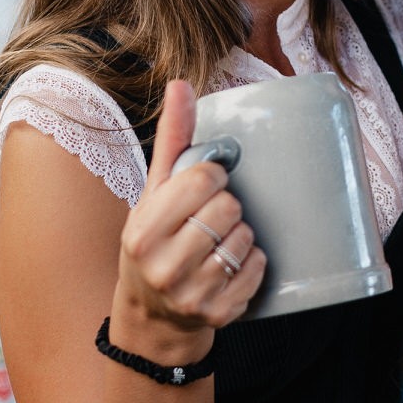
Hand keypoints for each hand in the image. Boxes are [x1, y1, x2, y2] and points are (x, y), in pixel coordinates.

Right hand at [113, 81, 265, 359]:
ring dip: (239, 235)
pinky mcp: (219, 314)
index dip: (212, 178)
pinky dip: (251, 263)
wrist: (151, 317)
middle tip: (208, 221)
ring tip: (216, 244)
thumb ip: (172, 140)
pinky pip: (258, 268)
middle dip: (226, 208)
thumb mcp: (154, 193)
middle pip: (230, 208)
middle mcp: (163, 267)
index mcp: (144, 231)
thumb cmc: (155, 243)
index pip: (203, 180)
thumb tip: (181, 85)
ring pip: (246, 238)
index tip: (204, 186)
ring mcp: (191, 295)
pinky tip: (228, 266)